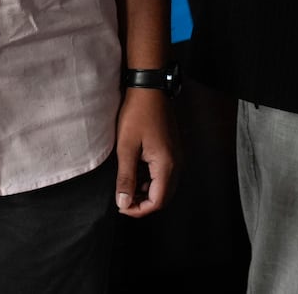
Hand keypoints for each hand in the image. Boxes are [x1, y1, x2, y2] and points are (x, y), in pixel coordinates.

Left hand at [115, 87, 176, 216]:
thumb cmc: (137, 114)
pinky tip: (135, 171)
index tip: (121, 205)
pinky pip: (164, 173)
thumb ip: (126, 178)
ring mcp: (176, 155)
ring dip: (146, 191)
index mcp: (166, 165)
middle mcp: (176, 163)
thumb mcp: (126, 147)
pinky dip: (150, 179)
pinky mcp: (172, 149)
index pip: (157, 201)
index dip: (139, 209)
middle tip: (123, 199)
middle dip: (143, 203)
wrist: (149, 88)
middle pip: (164, 196)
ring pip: (164, 185)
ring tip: (126, 185)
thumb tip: (123, 202)